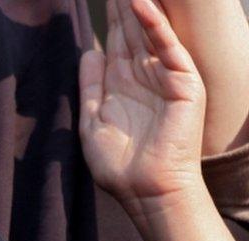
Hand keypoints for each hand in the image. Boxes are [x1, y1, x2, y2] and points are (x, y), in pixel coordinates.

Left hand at [80, 0, 205, 216]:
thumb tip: (89, 52)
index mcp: (123, 84)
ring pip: (151, 32)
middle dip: (123, 5)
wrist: (144, 190)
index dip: (110, 17)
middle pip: (133, 30)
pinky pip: (168, 49)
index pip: (116, 41)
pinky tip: (141, 5)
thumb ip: (91, 86)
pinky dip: (155, 26)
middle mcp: (145, 76)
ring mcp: (166, 78)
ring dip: (139, 5)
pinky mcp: (183, 84)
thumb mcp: (93, 120)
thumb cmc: (118, 165)